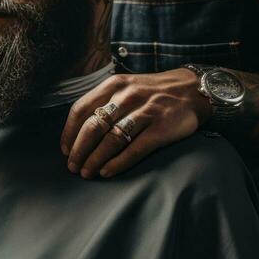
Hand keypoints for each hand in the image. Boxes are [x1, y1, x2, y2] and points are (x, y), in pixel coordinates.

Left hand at [60, 68, 212, 178]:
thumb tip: (79, 130)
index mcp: (114, 85)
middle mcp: (127, 96)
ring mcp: (145, 112)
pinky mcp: (160, 128)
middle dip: (79, 150)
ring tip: (87, 172)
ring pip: (111, 139)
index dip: (69, 132)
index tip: (64, 149)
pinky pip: (134, 149)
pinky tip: (107, 172)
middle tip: (72, 166)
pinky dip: (118, 163)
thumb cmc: (153, 92)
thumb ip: (105, 101)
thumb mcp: (127, 86)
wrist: (193, 90)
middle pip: (93, 127)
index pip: (81, 109)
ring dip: (95, 159)